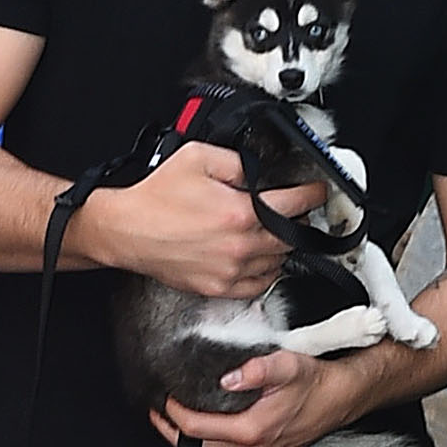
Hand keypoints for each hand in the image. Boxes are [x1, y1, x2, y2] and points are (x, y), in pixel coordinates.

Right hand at [91, 143, 323, 298]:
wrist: (126, 231)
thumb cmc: (156, 197)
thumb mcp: (199, 158)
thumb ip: (239, 162)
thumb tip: (262, 170)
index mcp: (240, 212)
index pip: (295, 204)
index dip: (314, 194)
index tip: (319, 191)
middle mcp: (240, 245)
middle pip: (291, 236)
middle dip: (297, 221)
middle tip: (294, 210)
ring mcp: (230, 270)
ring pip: (278, 262)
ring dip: (281, 246)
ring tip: (273, 232)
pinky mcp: (218, 287)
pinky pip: (258, 284)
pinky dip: (265, 271)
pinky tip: (258, 258)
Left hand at [153, 346, 377, 446]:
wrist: (341, 399)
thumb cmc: (315, 382)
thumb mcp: (287, 366)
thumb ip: (258, 369)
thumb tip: (229, 378)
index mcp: (251, 431)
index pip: (194, 428)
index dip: (172, 413)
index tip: (164, 395)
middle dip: (170, 430)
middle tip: (155, 411)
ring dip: (184, 440)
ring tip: (169, 420)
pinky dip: (203, 444)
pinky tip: (198, 428)